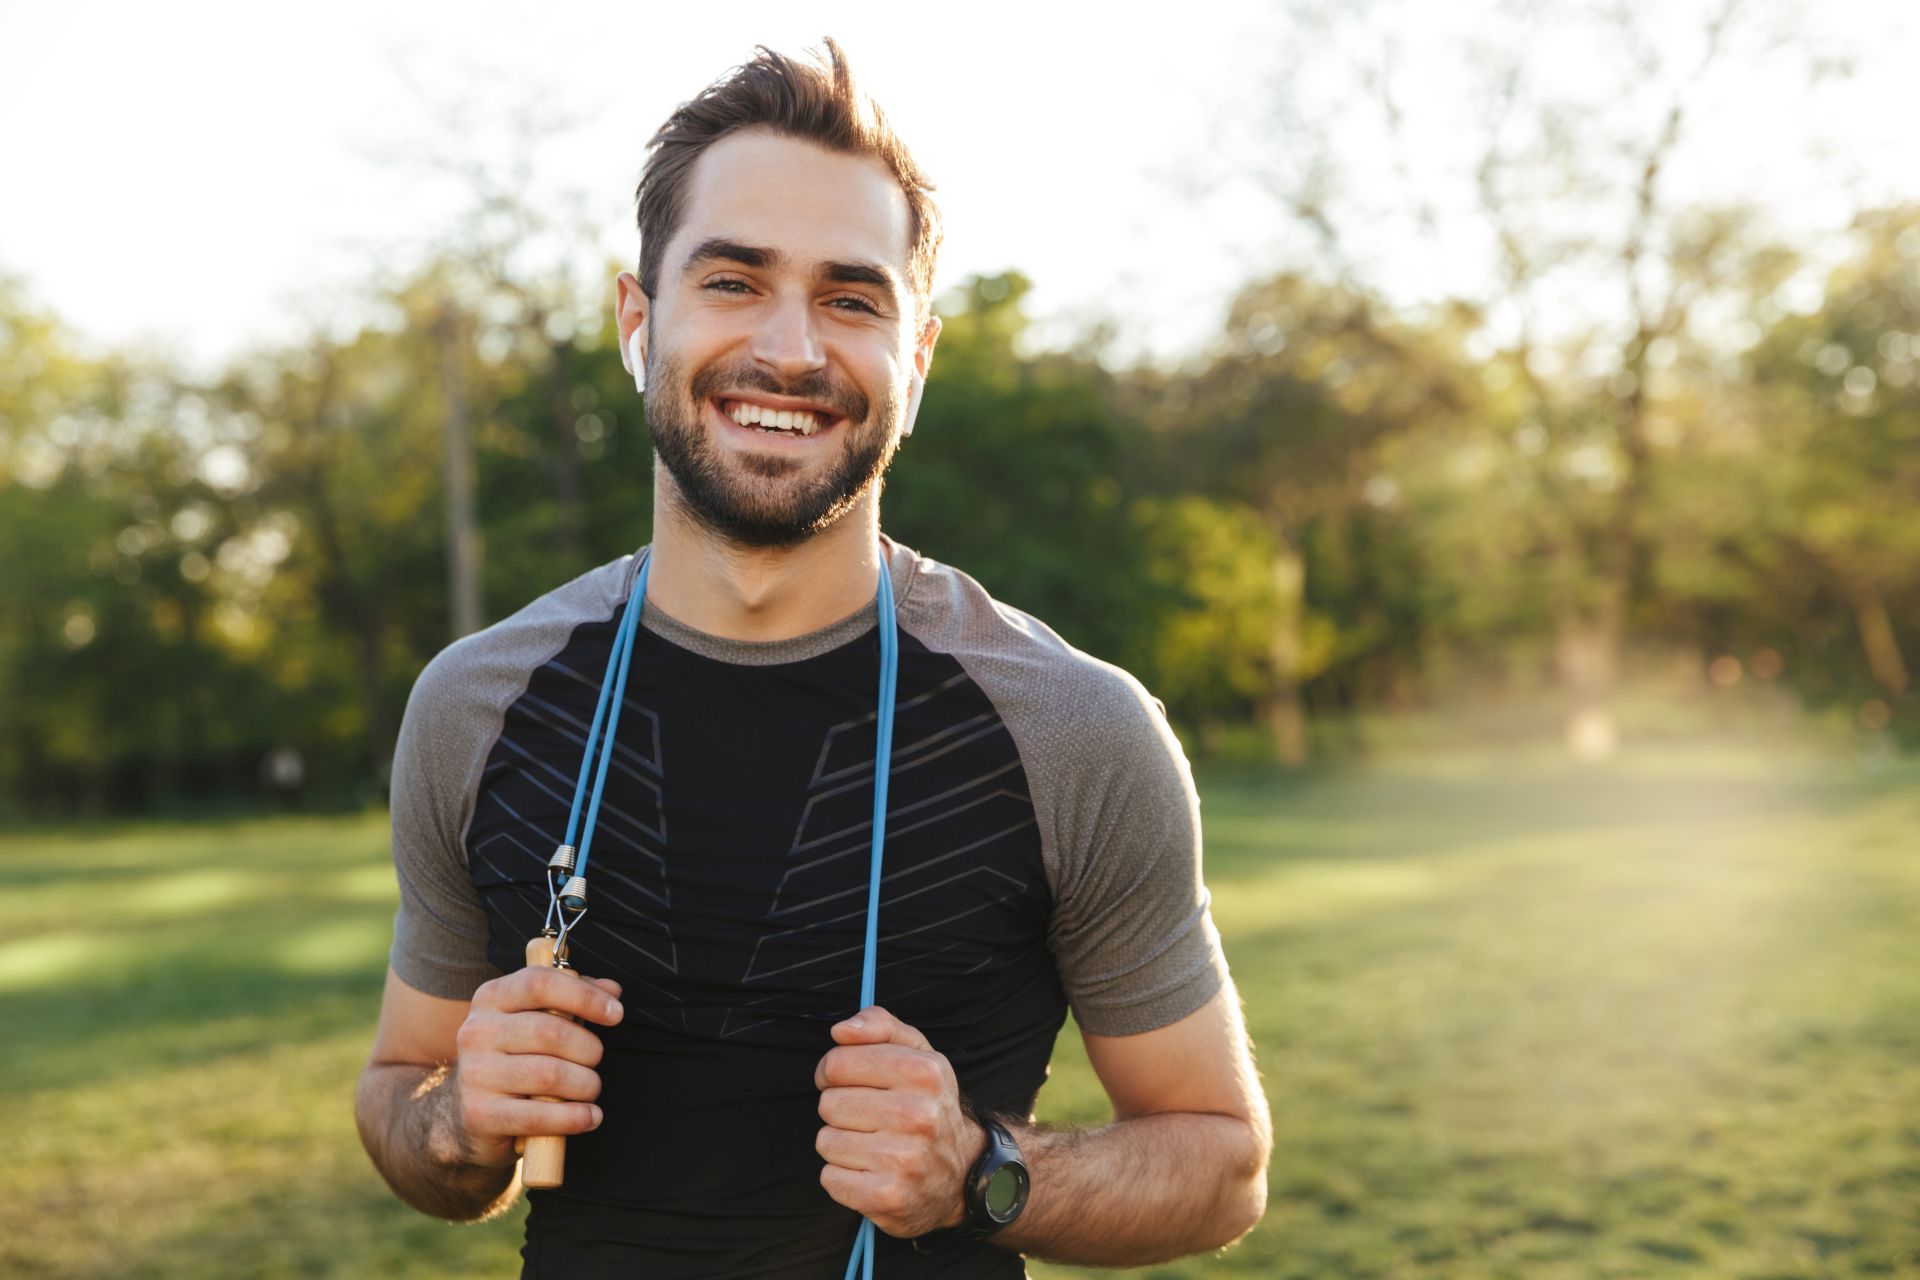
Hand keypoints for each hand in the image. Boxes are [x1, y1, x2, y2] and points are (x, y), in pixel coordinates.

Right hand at [444, 966, 624, 1168]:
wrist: (464, 1114)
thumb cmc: (513, 1057)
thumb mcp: (536, 1018)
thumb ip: (574, 999)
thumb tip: (612, 990)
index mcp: (492, 998)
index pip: (540, 983)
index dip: (584, 996)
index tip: (616, 1014)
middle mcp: (477, 1031)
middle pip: (551, 1032)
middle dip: (589, 1050)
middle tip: (594, 1061)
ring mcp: (475, 1074)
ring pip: (550, 1075)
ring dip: (585, 1085)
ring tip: (590, 1089)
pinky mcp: (480, 1115)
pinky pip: (540, 1116)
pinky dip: (574, 1117)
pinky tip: (590, 1116)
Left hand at [814, 1005, 987, 1237]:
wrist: (962, 1174)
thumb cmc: (927, 1105)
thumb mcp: (917, 1053)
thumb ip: (879, 1026)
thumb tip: (841, 1031)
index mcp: (925, 1072)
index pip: (838, 1062)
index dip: (835, 1072)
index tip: (853, 1082)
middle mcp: (918, 1115)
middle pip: (829, 1103)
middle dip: (842, 1110)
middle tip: (871, 1119)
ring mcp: (904, 1160)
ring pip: (826, 1141)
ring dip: (842, 1144)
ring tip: (873, 1146)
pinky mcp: (887, 1197)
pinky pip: (830, 1179)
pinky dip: (843, 1178)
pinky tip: (871, 1173)